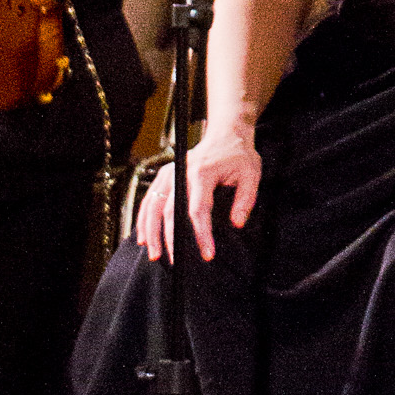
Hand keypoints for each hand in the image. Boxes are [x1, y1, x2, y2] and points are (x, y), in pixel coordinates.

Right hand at [135, 121, 261, 262]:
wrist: (226, 133)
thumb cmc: (238, 154)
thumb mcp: (251, 173)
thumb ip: (246, 200)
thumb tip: (237, 224)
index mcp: (203, 172)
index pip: (198, 209)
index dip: (201, 234)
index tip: (207, 254)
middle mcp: (182, 172)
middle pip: (169, 210)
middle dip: (170, 239)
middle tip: (174, 261)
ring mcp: (170, 172)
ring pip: (152, 205)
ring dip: (150, 231)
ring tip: (154, 254)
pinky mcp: (165, 174)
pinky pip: (149, 198)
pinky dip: (143, 219)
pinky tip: (143, 237)